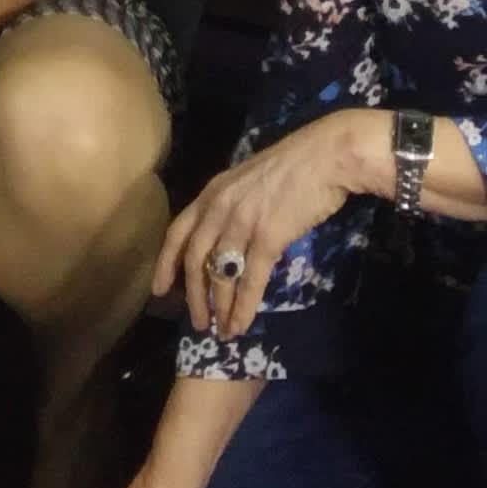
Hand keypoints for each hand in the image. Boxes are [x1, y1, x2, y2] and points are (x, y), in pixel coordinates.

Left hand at [161, 108, 368, 338]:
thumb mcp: (248, 180)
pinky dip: (243, 307)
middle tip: (198, 323)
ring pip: (219, 275)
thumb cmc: (295, 166)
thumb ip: (232, 205)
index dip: (166, 264)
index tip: (159, 290)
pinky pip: (249, 280)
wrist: (327, 156)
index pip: (178, 233)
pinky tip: (241, 324)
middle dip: (193, 297)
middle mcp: (219, 208)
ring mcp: (241, 222)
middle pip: (194, 260)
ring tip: (222, 331)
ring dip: (218, 308)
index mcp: (212, 192)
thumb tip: (228, 237)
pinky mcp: (268, 237)